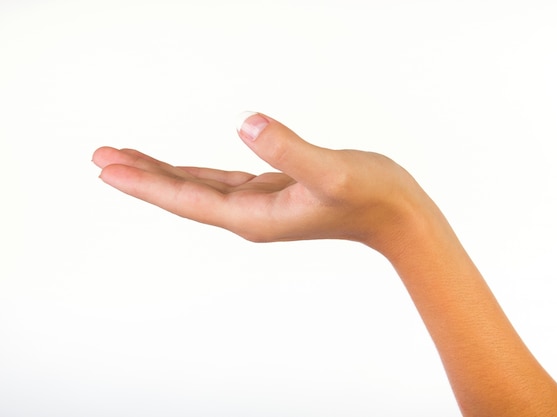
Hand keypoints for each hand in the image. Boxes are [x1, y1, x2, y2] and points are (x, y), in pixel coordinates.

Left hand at [93, 113, 431, 250]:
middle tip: (100, 156)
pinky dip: (195, 172)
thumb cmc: (371, 197)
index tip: (106, 166)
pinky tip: (182, 168)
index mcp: (254, 216)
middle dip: (141, 175)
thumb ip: (290, 149)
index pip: (187, 197)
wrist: (398, 216)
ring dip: (163, 172)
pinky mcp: (273, 190)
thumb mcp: (332, 172)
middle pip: (183, 194)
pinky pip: (222, 181)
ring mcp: (260, 204)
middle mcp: (250, 215)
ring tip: (128, 159)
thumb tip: (246, 122)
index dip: (145, 180)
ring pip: (199, 187)